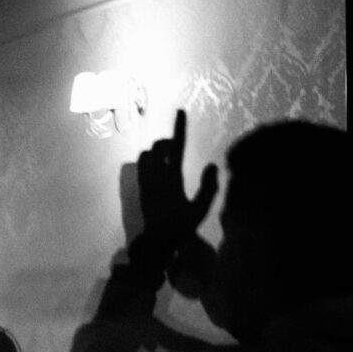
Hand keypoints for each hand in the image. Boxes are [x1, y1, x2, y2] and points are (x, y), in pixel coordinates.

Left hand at [133, 110, 217, 269]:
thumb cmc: (182, 225)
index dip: (179, 128)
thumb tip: (212, 165)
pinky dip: (149, 161)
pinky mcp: (140, 188)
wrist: (157, 240)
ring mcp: (145, 181)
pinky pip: (141, 166)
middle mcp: (156, 175)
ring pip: (146, 155)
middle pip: (158, 147)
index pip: (178, 146)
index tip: (179, 111)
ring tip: (168, 158)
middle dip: (168, 142)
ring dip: (157, 151)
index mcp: (172, 178)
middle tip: (178, 148)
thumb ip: (209, 186)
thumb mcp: (201, 208)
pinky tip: (158, 169)